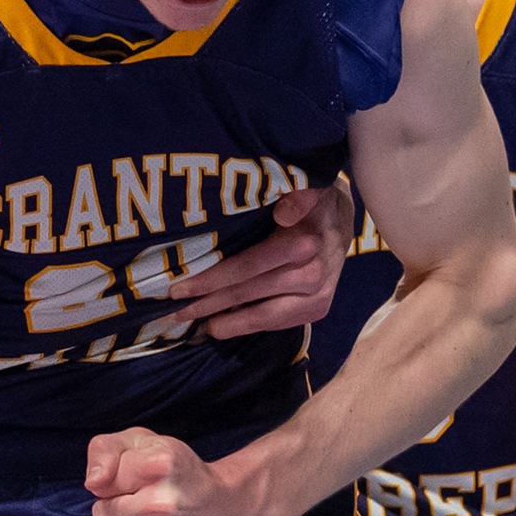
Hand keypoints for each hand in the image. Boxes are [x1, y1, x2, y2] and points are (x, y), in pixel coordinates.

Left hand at [87, 429, 272, 515]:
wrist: (231, 513)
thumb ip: (106, 450)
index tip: (140, 482)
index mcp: (158, 465)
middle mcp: (162, 505)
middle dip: (118, 508)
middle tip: (148, 505)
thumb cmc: (180, 474)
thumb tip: (93, 483)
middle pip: (102, 513)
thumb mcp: (145, 443)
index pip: (101, 482)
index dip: (117, 482)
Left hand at [175, 180, 351, 338]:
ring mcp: (318, 295)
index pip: (248, 266)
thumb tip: (283, 213)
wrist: (341, 221)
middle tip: (174, 311)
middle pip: (249, 292)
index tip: (178, 287)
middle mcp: (312, 272)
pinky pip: (278, 322)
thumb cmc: (307, 203)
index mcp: (302, 242)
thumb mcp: (300, 189)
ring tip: (196, 325)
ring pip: (263, 315)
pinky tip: (222, 325)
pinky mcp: (319, 309)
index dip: (211, 279)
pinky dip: (248, 324)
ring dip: (226, 321)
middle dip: (207, 303)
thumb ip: (292, 199)